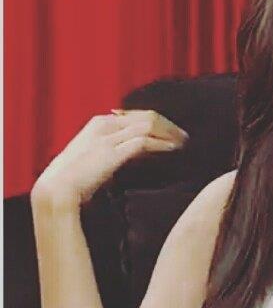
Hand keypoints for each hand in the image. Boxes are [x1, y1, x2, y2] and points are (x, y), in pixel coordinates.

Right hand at [30, 108, 188, 213]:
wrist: (53, 192)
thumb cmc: (68, 180)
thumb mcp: (89, 157)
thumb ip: (108, 149)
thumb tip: (131, 152)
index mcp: (98, 123)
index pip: (136, 115)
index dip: (158, 122)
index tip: (171, 130)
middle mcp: (105, 125)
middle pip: (147, 116)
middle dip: (168, 125)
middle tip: (183, 135)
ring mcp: (108, 138)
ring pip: (149, 125)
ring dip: (169, 133)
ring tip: (182, 142)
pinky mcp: (112, 152)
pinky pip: (144, 142)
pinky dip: (162, 144)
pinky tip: (172, 150)